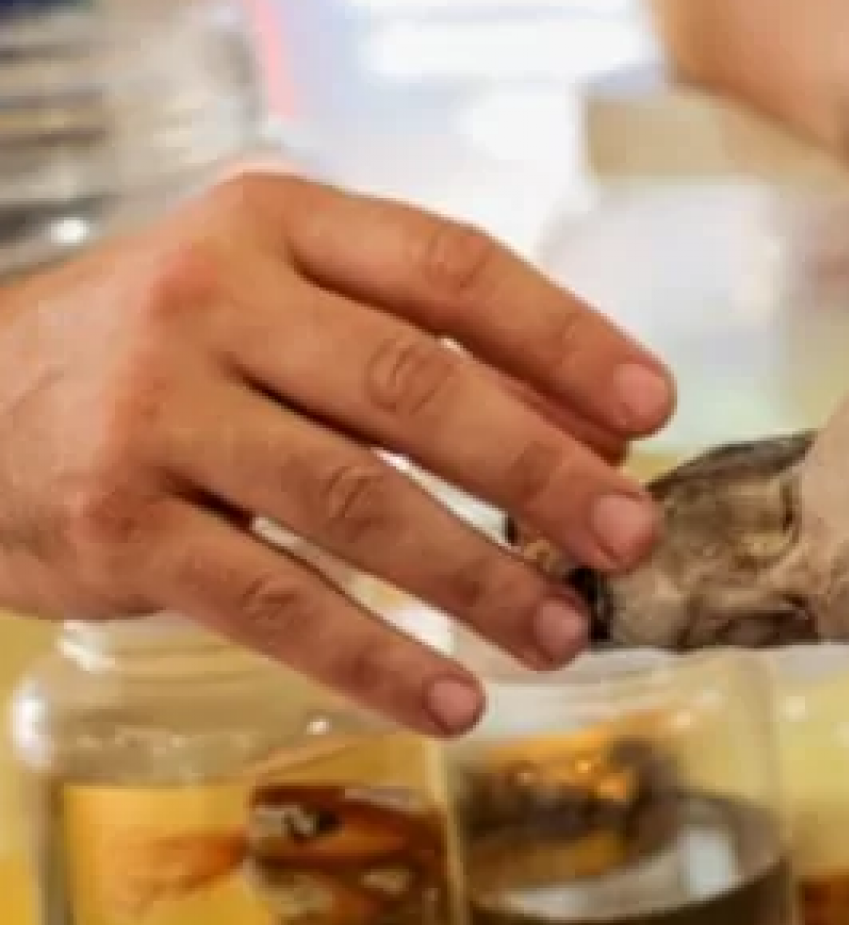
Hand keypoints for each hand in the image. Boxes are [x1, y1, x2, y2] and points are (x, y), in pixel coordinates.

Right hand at [0, 173, 674, 735]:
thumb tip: (601, 435)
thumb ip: (431, 352)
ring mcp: (158, 412)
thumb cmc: (168, 354)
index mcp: (278, 227)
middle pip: (411, 387)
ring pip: (353, 502)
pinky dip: (373, 657)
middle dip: (540, 470)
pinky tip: (451, 697)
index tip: (655, 407)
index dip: (565, 337)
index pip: (451, 269)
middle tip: (630, 538)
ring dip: (476, 578)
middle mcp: (214, 302)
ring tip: (562, 632)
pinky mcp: (117, 524)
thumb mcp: (284, 306)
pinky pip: (271, 602)